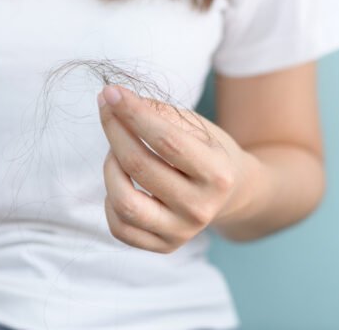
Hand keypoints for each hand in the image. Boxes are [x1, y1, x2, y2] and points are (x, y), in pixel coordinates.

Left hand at [97, 85, 261, 252]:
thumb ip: (159, 113)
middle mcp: (201, 208)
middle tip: (106, 107)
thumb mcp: (197, 126)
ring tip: (115, 150)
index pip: (166, 140)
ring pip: (124, 202)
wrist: (232, 193)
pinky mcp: (164, 246)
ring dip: (110, 167)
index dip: (133, 114)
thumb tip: (116, 101)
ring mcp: (182, 232)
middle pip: (139, 167)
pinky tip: (120, 182)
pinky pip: (120, 227)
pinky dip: (110, 201)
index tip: (111, 92)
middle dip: (114, 130)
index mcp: (217, 173)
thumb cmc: (207, 151)